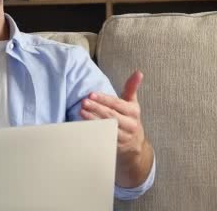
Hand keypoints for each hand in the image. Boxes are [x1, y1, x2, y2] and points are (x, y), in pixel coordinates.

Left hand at [80, 70, 153, 185]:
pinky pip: (103, 138)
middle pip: (111, 115)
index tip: (91, 94)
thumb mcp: (132, 104)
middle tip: (83, 102)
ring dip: (93, 120)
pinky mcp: (115, 146)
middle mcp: (130, 124)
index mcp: (133, 112)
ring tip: (81, 112)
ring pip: (107, 127)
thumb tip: (138, 73)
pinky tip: (83, 126)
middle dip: (96, 108)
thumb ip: (131, 88)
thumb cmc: (130, 119)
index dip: (104, 99)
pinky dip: (94, 132)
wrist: (135, 145)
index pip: (117, 104)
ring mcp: (123, 137)